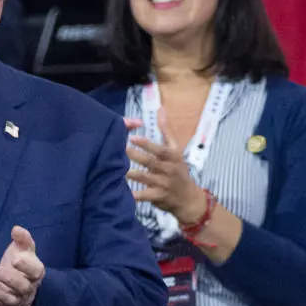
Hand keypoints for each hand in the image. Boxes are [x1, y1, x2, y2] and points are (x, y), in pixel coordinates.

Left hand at [0, 226, 43, 305]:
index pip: (35, 272)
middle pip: (21, 288)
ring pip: (8, 300)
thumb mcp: (24, 250)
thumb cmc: (21, 264)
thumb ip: (22, 239)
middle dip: (9, 279)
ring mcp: (14, 301)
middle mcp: (27, 290)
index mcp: (35, 274)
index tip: (15, 259)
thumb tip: (16, 229)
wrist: (19, 287)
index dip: (26, 266)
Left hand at [125, 107, 206, 224]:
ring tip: (117, 169)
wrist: (188, 198)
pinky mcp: (158, 196)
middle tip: (119, 150)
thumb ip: (166, 130)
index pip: (160, 149)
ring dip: (131, 173)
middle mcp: (169, 169)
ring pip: (145, 178)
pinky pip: (144, 196)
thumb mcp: (175, 149)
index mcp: (173, 156)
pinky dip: (135, 195)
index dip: (147, 144)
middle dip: (135, 156)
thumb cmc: (178, 169)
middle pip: (150, 162)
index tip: (132, 138)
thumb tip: (160, 108)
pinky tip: (123, 192)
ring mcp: (163, 184)